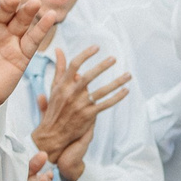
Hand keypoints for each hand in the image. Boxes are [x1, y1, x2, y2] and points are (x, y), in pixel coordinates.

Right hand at [30, 45, 129, 180]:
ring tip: (128, 74)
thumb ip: (59, 68)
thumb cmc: (55, 107)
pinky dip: (117, 97)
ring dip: (116, 82)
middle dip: (102, 66)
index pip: (74, 65)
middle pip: (89, 76)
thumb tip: (58, 49)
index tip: (97, 47)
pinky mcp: (89, 115)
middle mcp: (71, 94)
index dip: (86, 55)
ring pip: (101, 91)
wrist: (53, 133)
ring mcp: (81, 105)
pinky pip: (106, 104)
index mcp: (62, 85)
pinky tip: (126, 91)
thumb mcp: (55, 86)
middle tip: (114, 58)